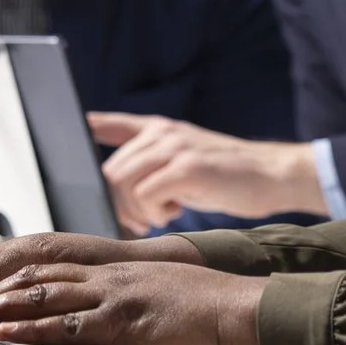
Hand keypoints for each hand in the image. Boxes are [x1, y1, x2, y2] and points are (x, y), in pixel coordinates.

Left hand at [0, 231, 198, 329]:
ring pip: (31, 294)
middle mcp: (85, 270)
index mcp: (79, 264)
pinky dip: (34, 328)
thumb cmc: (180, 308)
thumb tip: (30, 323)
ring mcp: (103, 291)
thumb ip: (77, 303)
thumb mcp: (119, 298)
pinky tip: (6, 335)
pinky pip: (71, 321)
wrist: (230, 306)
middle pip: (3, 276)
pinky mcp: (123, 317)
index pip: (2, 268)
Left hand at [88, 113, 326, 229]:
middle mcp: (162, 133)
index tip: (74, 132)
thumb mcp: (186, 160)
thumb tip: (119, 183)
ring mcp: (174, 147)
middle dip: (119, 204)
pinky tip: (175, 213)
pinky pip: (147, 194)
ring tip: (160, 217)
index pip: (111, 124)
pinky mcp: (187, 167)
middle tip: (141, 221)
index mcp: (159, 130)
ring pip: (123, 183)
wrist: (272, 174)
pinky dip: (154, 213)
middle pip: (111, 171)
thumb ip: (154, 163)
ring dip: (136, 211)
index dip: (88, 128)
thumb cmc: (227, 176)